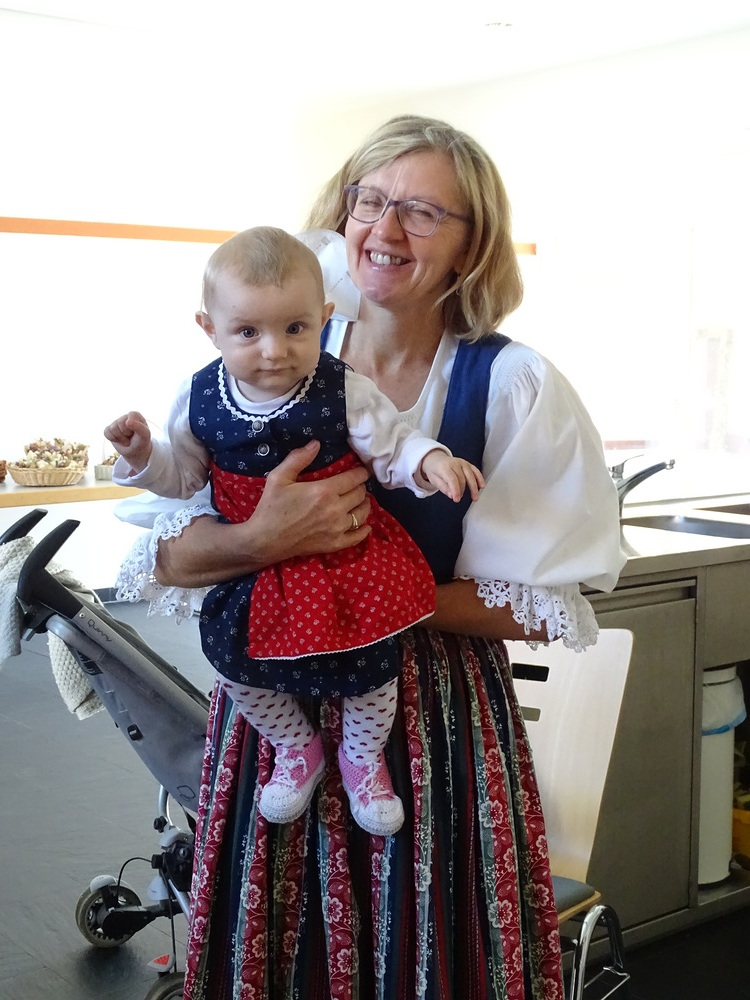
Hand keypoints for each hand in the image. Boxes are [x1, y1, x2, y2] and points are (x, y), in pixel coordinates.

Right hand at [103, 411, 151, 473]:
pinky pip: (106, 432)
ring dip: (120, 438)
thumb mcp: (145, 435)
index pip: (130, 416)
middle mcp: (125, 417)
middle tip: (131, 437)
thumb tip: (127, 422)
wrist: (135, 452)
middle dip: (126, 433)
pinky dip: (112, 439)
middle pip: (120, 422)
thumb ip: (139, 427)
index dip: (133, 427)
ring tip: (126, 440)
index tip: (137, 432)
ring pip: (113, 428)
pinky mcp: (109, 429)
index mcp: (135, 415)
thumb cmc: (141, 442)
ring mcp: (116, 423)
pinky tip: (118, 440)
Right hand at [253, 440, 371, 559]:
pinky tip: (365, 525)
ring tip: (361, 500)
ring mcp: (337, 529)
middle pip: (360, 495)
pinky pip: (357, 537)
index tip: (362, 470)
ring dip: (364, 505)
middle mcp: (335, 510)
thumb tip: (316, 443)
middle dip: (361, 487)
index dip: (361, 472)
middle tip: (356, 484)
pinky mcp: (334, 544)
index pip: (354, 479)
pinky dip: (364, 530)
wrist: (264, 541)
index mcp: (324, 491)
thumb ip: (298, 459)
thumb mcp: (279, 478)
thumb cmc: (271, 508)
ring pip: (362, 514)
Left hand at [420, 450, 484, 502]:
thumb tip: (452, 495)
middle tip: (459, 498)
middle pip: (462, 479)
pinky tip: (482, 486)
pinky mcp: (468, 464)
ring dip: (474, 487)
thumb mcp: (434, 480)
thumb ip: (443, 488)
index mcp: (444, 467)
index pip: (452, 479)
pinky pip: (475, 471)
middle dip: (461, 490)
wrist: (436, 460)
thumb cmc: (435, 470)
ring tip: (475, 497)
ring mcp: (462, 463)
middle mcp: (454, 463)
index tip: (457, 499)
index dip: (455, 490)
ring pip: (470, 475)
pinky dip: (479, 479)